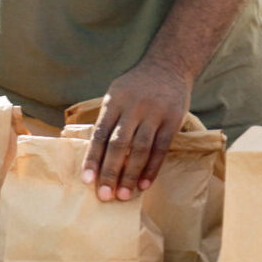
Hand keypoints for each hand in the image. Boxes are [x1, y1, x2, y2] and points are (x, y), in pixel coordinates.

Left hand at [82, 57, 191, 200]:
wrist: (169, 65)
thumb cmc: (136, 86)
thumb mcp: (117, 94)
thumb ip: (108, 120)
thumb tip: (96, 157)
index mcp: (114, 101)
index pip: (100, 134)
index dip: (93, 158)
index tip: (87, 181)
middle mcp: (134, 106)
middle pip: (119, 144)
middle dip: (110, 172)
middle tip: (104, 196)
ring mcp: (155, 112)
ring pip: (140, 149)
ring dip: (131, 174)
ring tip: (123, 195)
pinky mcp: (173, 119)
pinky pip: (161, 148)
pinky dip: (152, 168)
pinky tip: (144, 184)